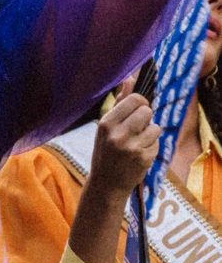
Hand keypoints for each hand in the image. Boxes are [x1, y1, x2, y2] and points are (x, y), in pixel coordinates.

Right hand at [88, 77, 160, 199]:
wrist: (106, 184)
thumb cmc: (105, 151)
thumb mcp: (106, 126)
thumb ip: (119, 102)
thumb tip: (130, 78)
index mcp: (106, 122)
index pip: (134, 99)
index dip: (140, 102)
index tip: (138, 109)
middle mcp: (118, 134)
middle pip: (147, 111)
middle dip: (146, 117)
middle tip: (137, 127)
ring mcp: (132, 147)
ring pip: (155, 127)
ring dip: (150, 133)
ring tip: (138, 141)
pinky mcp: (144, 159)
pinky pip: (156, 143)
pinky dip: (151, 147)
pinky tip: (140, 154)